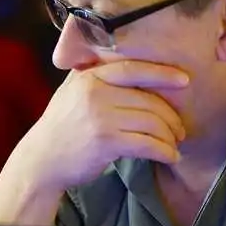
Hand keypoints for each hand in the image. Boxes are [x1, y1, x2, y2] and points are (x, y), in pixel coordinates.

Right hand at [14, 60, 189, 191]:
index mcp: (90, 77)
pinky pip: (146, 144)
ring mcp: (101, 118)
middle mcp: (96, 93)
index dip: (162, 73)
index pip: (133, 69)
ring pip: (151, 123)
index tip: (184, 80)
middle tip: (180, 129)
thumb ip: (96, 77)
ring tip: (175, 145)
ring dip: (169, 137)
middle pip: (148, 100)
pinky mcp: (106, 143)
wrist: (41, 159)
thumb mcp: (72, 91)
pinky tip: (170, 156)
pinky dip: (164, 151)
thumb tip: (131, 66)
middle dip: (171, 117)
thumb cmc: (61, 126)